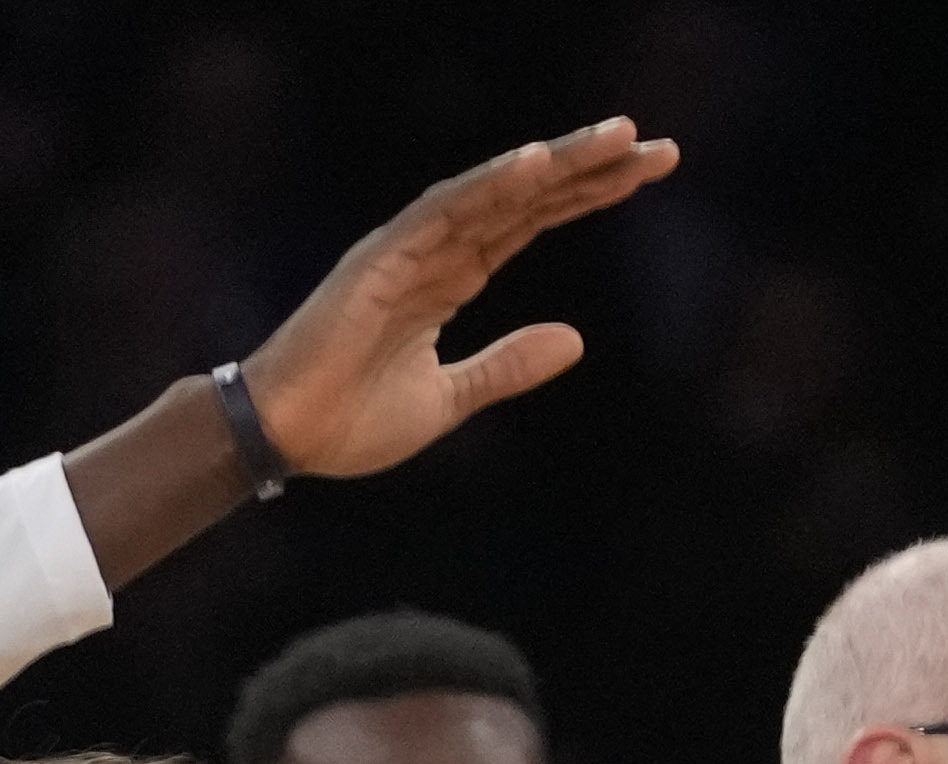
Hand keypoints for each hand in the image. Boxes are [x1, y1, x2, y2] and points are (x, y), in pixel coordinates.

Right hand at [243, 121, 681, 480]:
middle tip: (661, 147)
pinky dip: (489, 186)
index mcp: (452, 278)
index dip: (588, 194)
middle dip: (592, 169)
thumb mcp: (451, 399)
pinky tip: (536, 163)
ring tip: (618, 138)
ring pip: (494, 192)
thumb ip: (508, 367)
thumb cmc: (351, 419)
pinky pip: (442, 214)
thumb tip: (577, 340)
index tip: (648, 172)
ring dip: (556, 163)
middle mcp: (435, 250)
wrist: (286, 440)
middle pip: (526, 197)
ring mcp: (407, 249)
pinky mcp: (380, 261)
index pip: (532, 221)